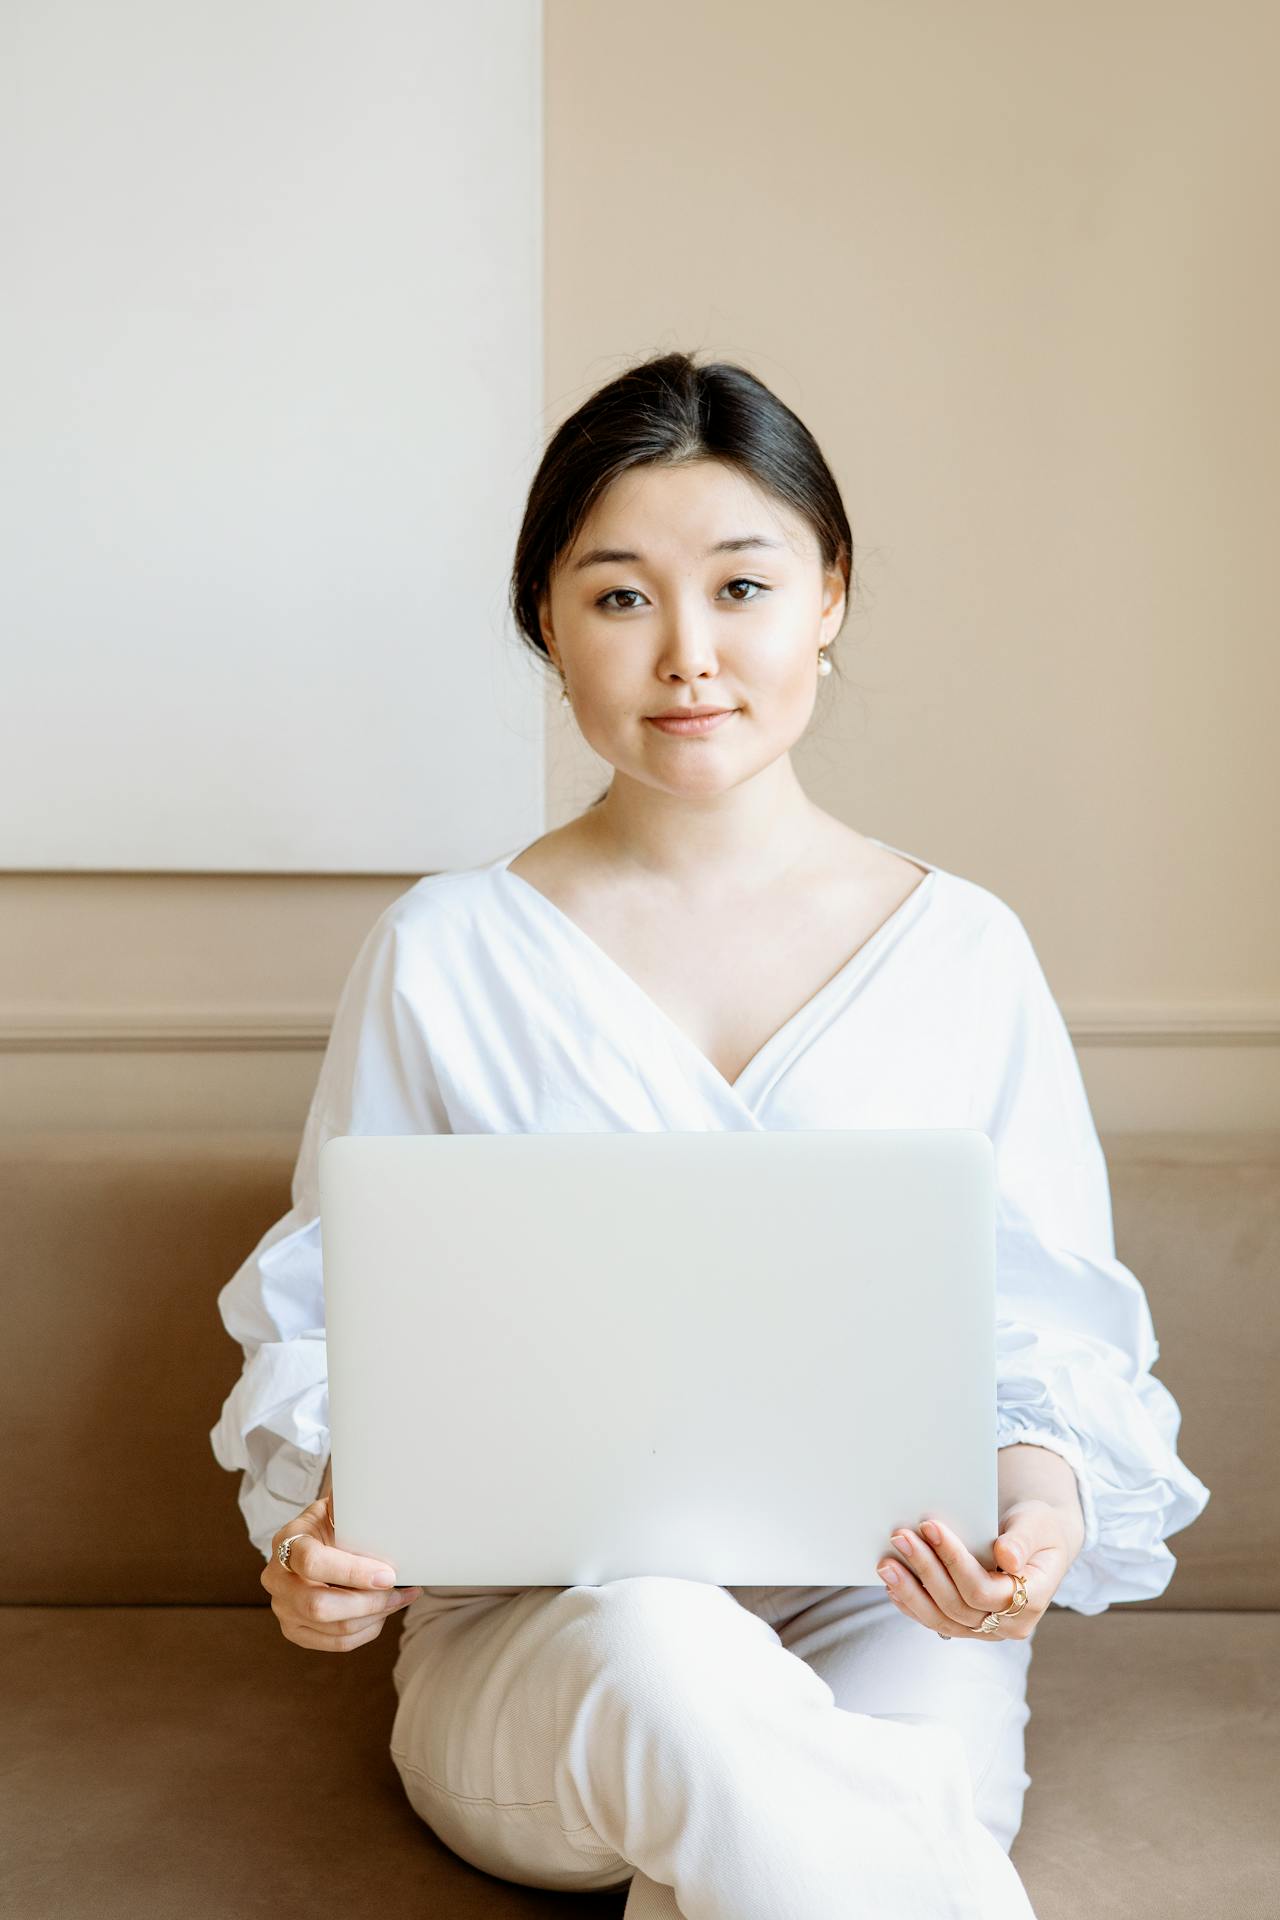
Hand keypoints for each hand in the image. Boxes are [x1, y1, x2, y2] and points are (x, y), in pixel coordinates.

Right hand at [261, 1488, 422, 1651]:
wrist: (310, 1545)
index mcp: (287, 1541)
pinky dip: (367, 1631)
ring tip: (401, 1598)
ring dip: (376, 1616)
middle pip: (320, 1606)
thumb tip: (384, 1489)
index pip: (312, 1562)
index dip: (352, 1572)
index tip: (388, 1574)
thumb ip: (352, 1503)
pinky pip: (337, 1643)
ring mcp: (283, 1609)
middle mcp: (277, 1579)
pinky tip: (384, 1613)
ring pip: (334, 1628)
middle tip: (401, 1589)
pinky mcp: (296, 1631)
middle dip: (369, 1602)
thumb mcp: (337, 1507)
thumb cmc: (330, 1525)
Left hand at [874, 1497, 1082, 1639]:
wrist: (1038, 1543)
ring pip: (942, 1619)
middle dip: (925, 1569)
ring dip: (910, 1591)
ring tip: (886, 1564)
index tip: (930, 1527)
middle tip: (900, 1537)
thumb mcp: (1039, 1524)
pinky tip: (892, 1584)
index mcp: (1032, 1600)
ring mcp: (987, 1629)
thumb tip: (1007, 1557)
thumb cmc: (1039, 1529)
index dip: (954, 1560)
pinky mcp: (968, 1625)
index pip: (983, 1589)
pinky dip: (912, 1604)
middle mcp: (1009, 1624)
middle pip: (958, 1605)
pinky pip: (935, 1621)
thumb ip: (1023, 1539)